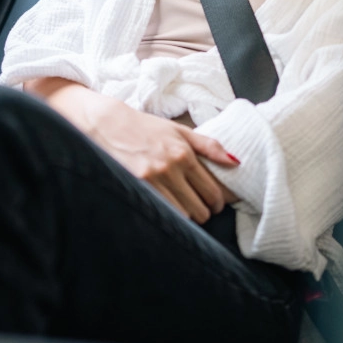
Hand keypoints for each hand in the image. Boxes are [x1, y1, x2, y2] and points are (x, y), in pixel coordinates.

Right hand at [24, 77, 239, 222]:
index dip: (216, 203)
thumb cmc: (144, 128)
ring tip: (181, 211)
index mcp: (184, 154)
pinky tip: (164, 211)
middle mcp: (170, 169)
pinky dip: (166, 218)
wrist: (106, 124)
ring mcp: (151, 181)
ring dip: (185, 218)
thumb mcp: (179, 130)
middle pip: (200, 210)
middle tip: (197, 209)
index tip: (213, 204)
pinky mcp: (135, 188)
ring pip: (181, 217)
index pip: (212, 192)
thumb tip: (236, 162)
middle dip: (202, 212)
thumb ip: (209, 146)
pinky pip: (160, 215)